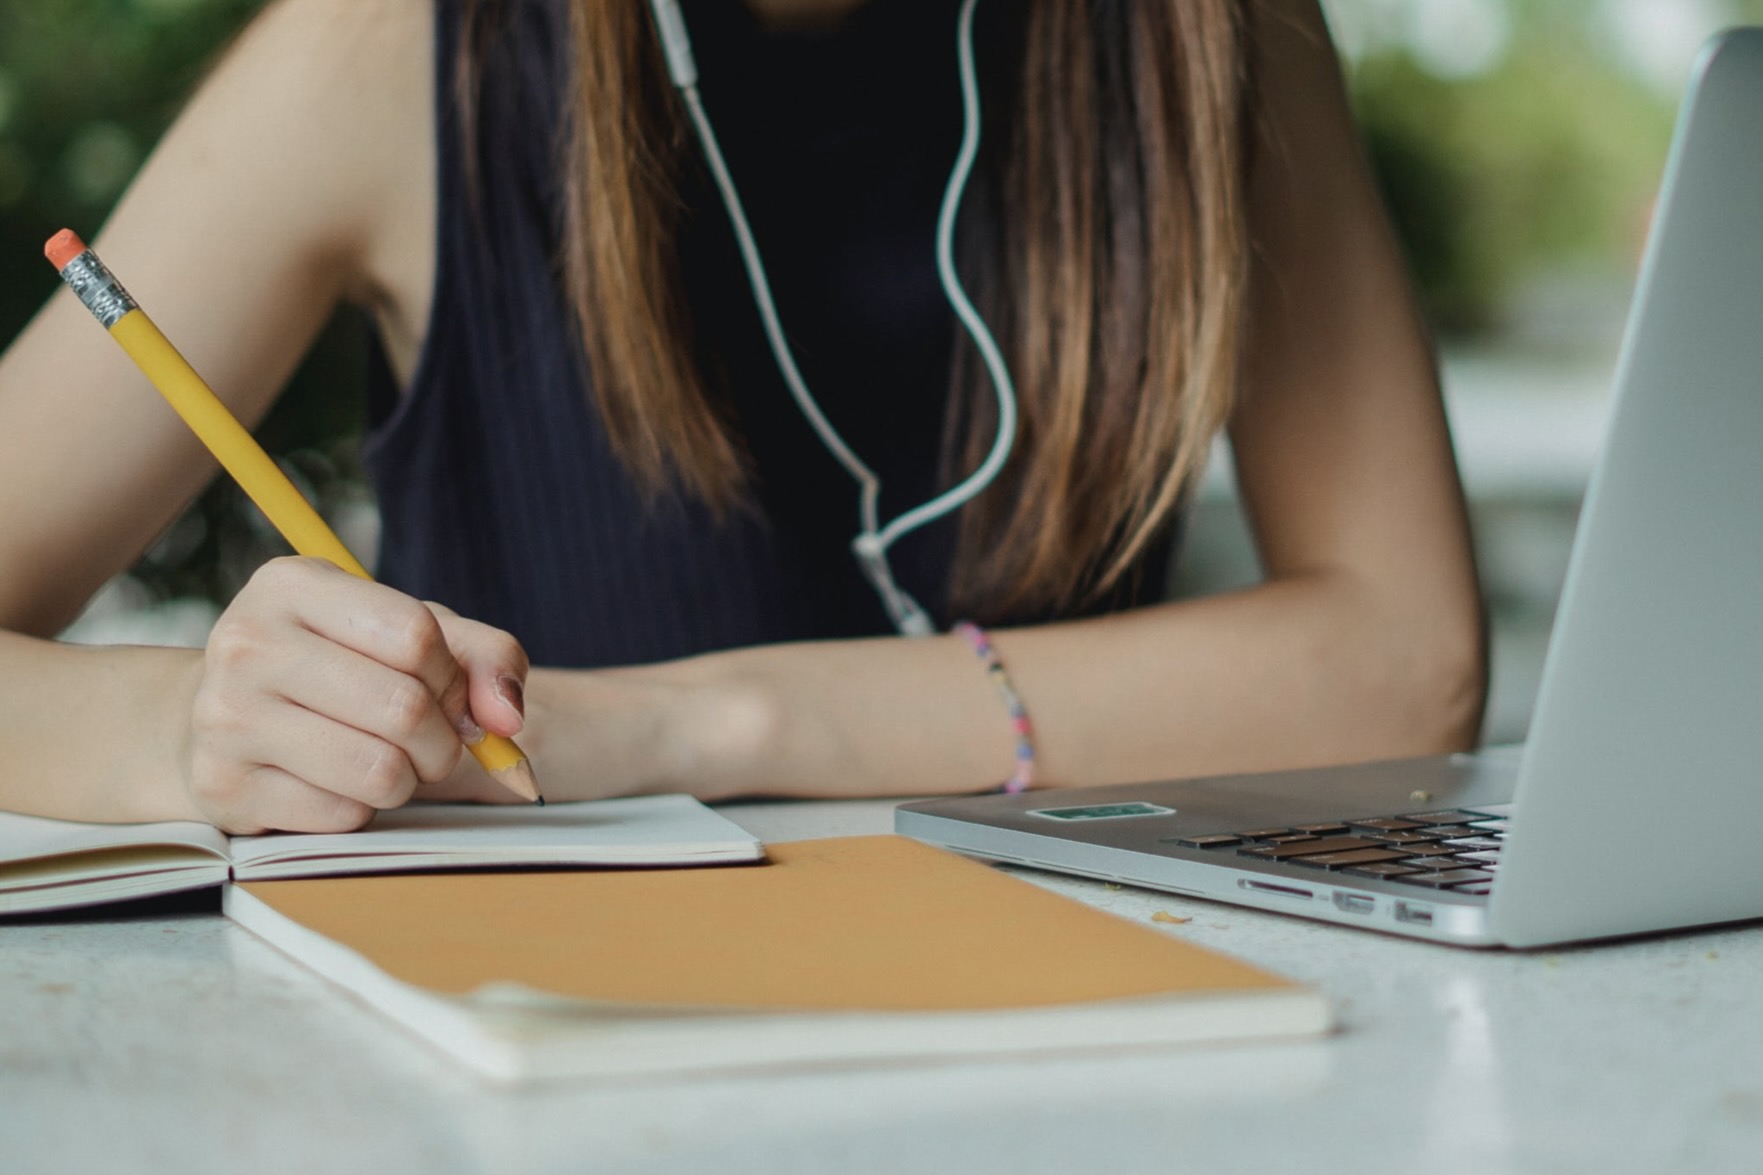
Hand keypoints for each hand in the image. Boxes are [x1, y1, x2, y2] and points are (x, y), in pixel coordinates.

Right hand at [180, 556, 528, 832]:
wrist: (226, 717)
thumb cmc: (337, 667)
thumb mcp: (409, 634)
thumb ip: (486, 657)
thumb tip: (507, 717)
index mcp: (292, 585)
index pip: (415, 635)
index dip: (451, 676)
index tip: (442, 688)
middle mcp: (248, 643)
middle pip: (403, 708)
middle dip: (441, 738)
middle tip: (427, 739)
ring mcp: (226, 717)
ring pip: (379, 770)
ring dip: (407, 778)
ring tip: (383, 758)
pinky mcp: (224, 788)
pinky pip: (342, 816)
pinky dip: (359, 808)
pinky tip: (333, 782)